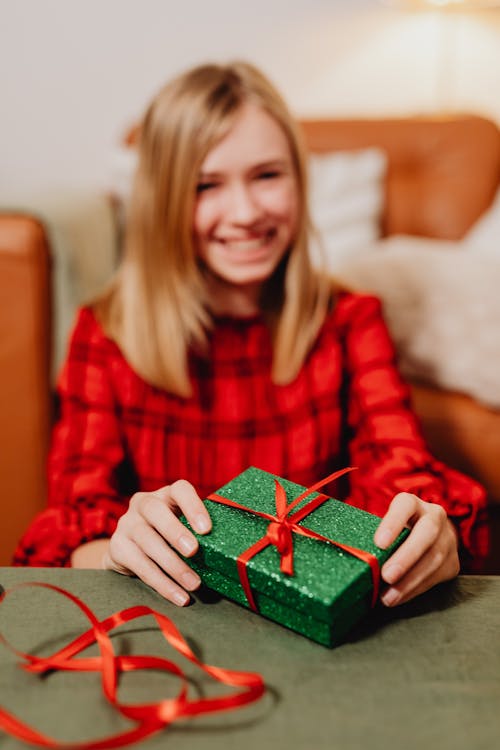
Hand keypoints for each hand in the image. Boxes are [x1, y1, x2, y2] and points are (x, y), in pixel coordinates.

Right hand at [102, 480, 211, 605]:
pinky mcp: (117, 547)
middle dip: (175, 532)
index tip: (207, 529)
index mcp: (165, 495)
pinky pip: (140, 565)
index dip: (193, 506)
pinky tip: (179, 596)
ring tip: (194, 584)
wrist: (127, 550)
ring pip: (148, 541)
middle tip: (194, 552)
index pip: (180, 490)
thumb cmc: (166, 537)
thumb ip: (198, 532)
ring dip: (173, 565)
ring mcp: (127, 524)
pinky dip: (162, 583)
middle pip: (156, 511)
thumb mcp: (181, 526)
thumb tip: (230, 552)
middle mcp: (143, 503)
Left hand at [373, 492, 459, 606]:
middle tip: (386, 575)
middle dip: (406, 556)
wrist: (429, 538)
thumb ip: (374, 536)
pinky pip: (436, 577)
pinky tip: (399, 597)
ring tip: (389, 596)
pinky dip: (415, 590)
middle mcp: (434, 516)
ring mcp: (448, 539)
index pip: (405, 505)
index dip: (393, 523)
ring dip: (410, 581)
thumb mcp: (386, 526)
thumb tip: (357, 557)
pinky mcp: (453, 562)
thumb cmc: (396, 532)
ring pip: (434, 559)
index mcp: (413, 504)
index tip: (379, 543)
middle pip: (426, 533)